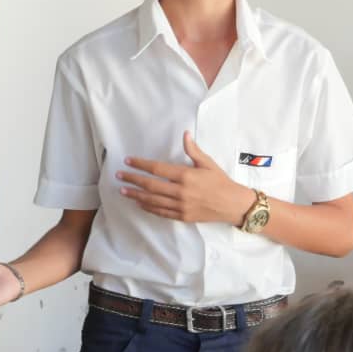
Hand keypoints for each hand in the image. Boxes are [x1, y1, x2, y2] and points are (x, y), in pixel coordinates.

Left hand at [118, 131, 254, 224]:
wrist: (232, 204)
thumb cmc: (221, 181)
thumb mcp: (208, 163)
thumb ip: (193, 150)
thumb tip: (185, 135)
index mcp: (186, 176)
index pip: (157, 169)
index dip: (141, 165)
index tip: (128, 161)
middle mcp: (181, 191)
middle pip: (150, 185)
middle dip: (133, 180)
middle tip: (119, 176)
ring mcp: (180, 206)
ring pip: (152, 200)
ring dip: (136, 195)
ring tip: (123, 191)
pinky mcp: (182, 216)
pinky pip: (161, 212)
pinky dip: (148, 207)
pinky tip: (139, 203)